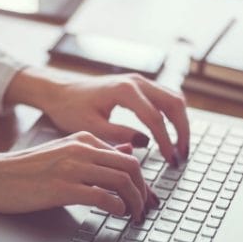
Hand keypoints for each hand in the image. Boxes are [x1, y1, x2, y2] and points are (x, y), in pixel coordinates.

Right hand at [0, 131, 157, 219]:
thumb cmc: (28, 169)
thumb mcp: (66, 152)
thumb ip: (97, 152)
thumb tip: (128, 150)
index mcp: (85, 139)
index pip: (128, 157)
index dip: (143, 180)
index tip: (146, 197)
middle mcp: (82, 149)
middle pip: (131, 168)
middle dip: (144, 192)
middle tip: (145, 209)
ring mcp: (72, 168)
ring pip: (122, 181)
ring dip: (135, 202)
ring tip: (135, 216)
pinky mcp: (62, 188)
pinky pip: (103, 197)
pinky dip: (117, 207)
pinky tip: (117, 214)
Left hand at [4, 67, 189, 164]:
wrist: (59, 91)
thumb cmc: (70, 109)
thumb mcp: (91, 127)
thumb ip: (119, 135)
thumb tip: (146, 143)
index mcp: (124, 90)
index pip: (155, 118)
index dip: (165, 141)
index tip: (170, 160)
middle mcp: (136, 81)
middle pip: (174, 104)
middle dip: (182, 131)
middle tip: (181, 155)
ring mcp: (140, 81)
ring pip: (174, 99)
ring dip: (181, 123)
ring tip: (180, 148)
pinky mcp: (139, 86)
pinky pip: (166, 98)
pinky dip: (173, 116)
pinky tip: (171, 134)